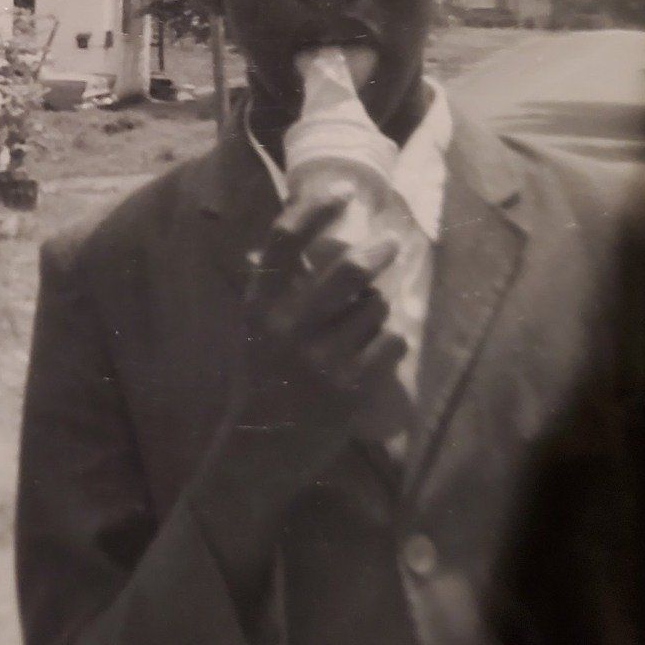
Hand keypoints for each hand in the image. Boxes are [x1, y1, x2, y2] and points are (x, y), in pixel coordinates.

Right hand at [235, 193, 410, 474]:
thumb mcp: (254, 331)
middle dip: (378, 253)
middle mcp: (287, 327)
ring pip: (375, 308)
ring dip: (379, 308)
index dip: (315, 210)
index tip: (343, 192)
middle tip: (390, 245)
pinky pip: (390, 343)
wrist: (259, 452)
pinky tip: (378, 350)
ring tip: (367, 321)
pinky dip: (391, 341)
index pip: (285, 242)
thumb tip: (291, 236)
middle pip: (347, 270)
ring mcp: (320, 358)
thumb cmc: (260, 382)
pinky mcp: (349, 387)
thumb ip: (273, 288)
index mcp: (259, 307)